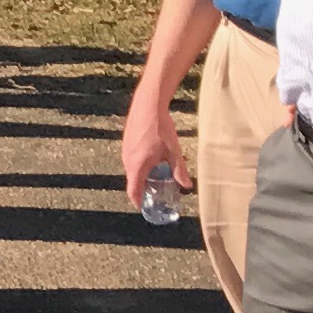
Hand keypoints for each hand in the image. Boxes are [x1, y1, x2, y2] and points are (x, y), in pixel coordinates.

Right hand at [118, 94, 188, 208]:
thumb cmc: (160, 128)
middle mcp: (127, 160)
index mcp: (137, 166)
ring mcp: (125, 151)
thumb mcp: (173, 151)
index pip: (133, 191)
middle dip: (143, 188)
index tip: (143, 208)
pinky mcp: (126, 142)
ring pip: (132, 169)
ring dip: (142, 174)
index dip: (138, 201)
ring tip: (157, 173)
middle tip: (157, 191)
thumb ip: (179, 170)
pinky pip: (132, 159)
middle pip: (133, 180)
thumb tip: (187, 186)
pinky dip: (140, 164)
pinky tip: (153, 156)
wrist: (148, 105)